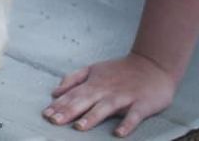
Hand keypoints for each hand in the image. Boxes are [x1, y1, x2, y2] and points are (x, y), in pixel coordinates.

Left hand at [43, 52, 175, 136]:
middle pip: (85, 101)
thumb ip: (73, 79)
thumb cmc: (120, 71)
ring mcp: (124, 97)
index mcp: (94, 83)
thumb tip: (55, 92)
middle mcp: (106, 90)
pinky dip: (127, 124)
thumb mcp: (93, 70)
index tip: (45, 114)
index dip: (59, 105)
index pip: (73, 95)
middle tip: (54, 121)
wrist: (152, 65)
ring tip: (79, 127)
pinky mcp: (142, 104)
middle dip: (69, 111)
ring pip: (106, 108)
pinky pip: (134, 116)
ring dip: (92, 117)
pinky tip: (118, 133)